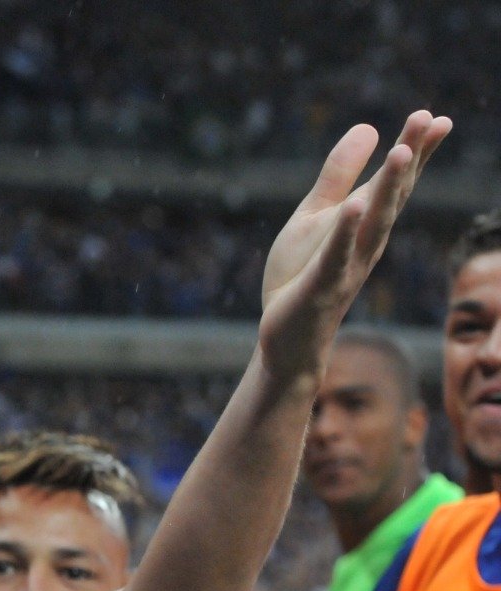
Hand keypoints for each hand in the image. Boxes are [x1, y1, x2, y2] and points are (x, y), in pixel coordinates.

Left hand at [257, 111, 449, 382]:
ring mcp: (348, 265)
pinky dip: (346, 232)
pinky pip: (337, 257)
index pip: (395, 182)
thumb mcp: (314, 216)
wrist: (288, 338)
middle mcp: (367, 242)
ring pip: (373, 223)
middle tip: (429, 120)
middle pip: (392, 195)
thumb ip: (339, 175)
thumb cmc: (302, 274)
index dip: (416, 151)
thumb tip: (370, 127)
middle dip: (410, 159)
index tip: (437, 118)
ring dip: (387, 188)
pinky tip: (354, 206)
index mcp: (366, 223)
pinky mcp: (322, 286)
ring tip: (400, 151)